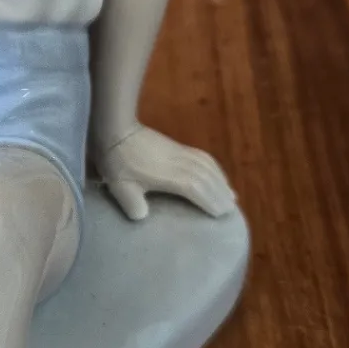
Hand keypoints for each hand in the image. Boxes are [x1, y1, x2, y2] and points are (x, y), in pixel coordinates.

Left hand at [98, 125, 235, 221]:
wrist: (117, 130)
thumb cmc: (117, 162)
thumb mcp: (119, 187)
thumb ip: (131, 204)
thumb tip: (143, 217)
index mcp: (167, 175)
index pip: (195, 188)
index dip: (209, 201)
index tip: (221, 214)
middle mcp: (180, 163)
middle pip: (207, 178)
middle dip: (220, 194)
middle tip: (231, 211)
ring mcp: (181, 153)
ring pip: (208, 167)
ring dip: (220, 182)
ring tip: (230, 197)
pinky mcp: (179, 147)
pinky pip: (204, 157)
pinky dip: (215, 169)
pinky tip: (218, 176)